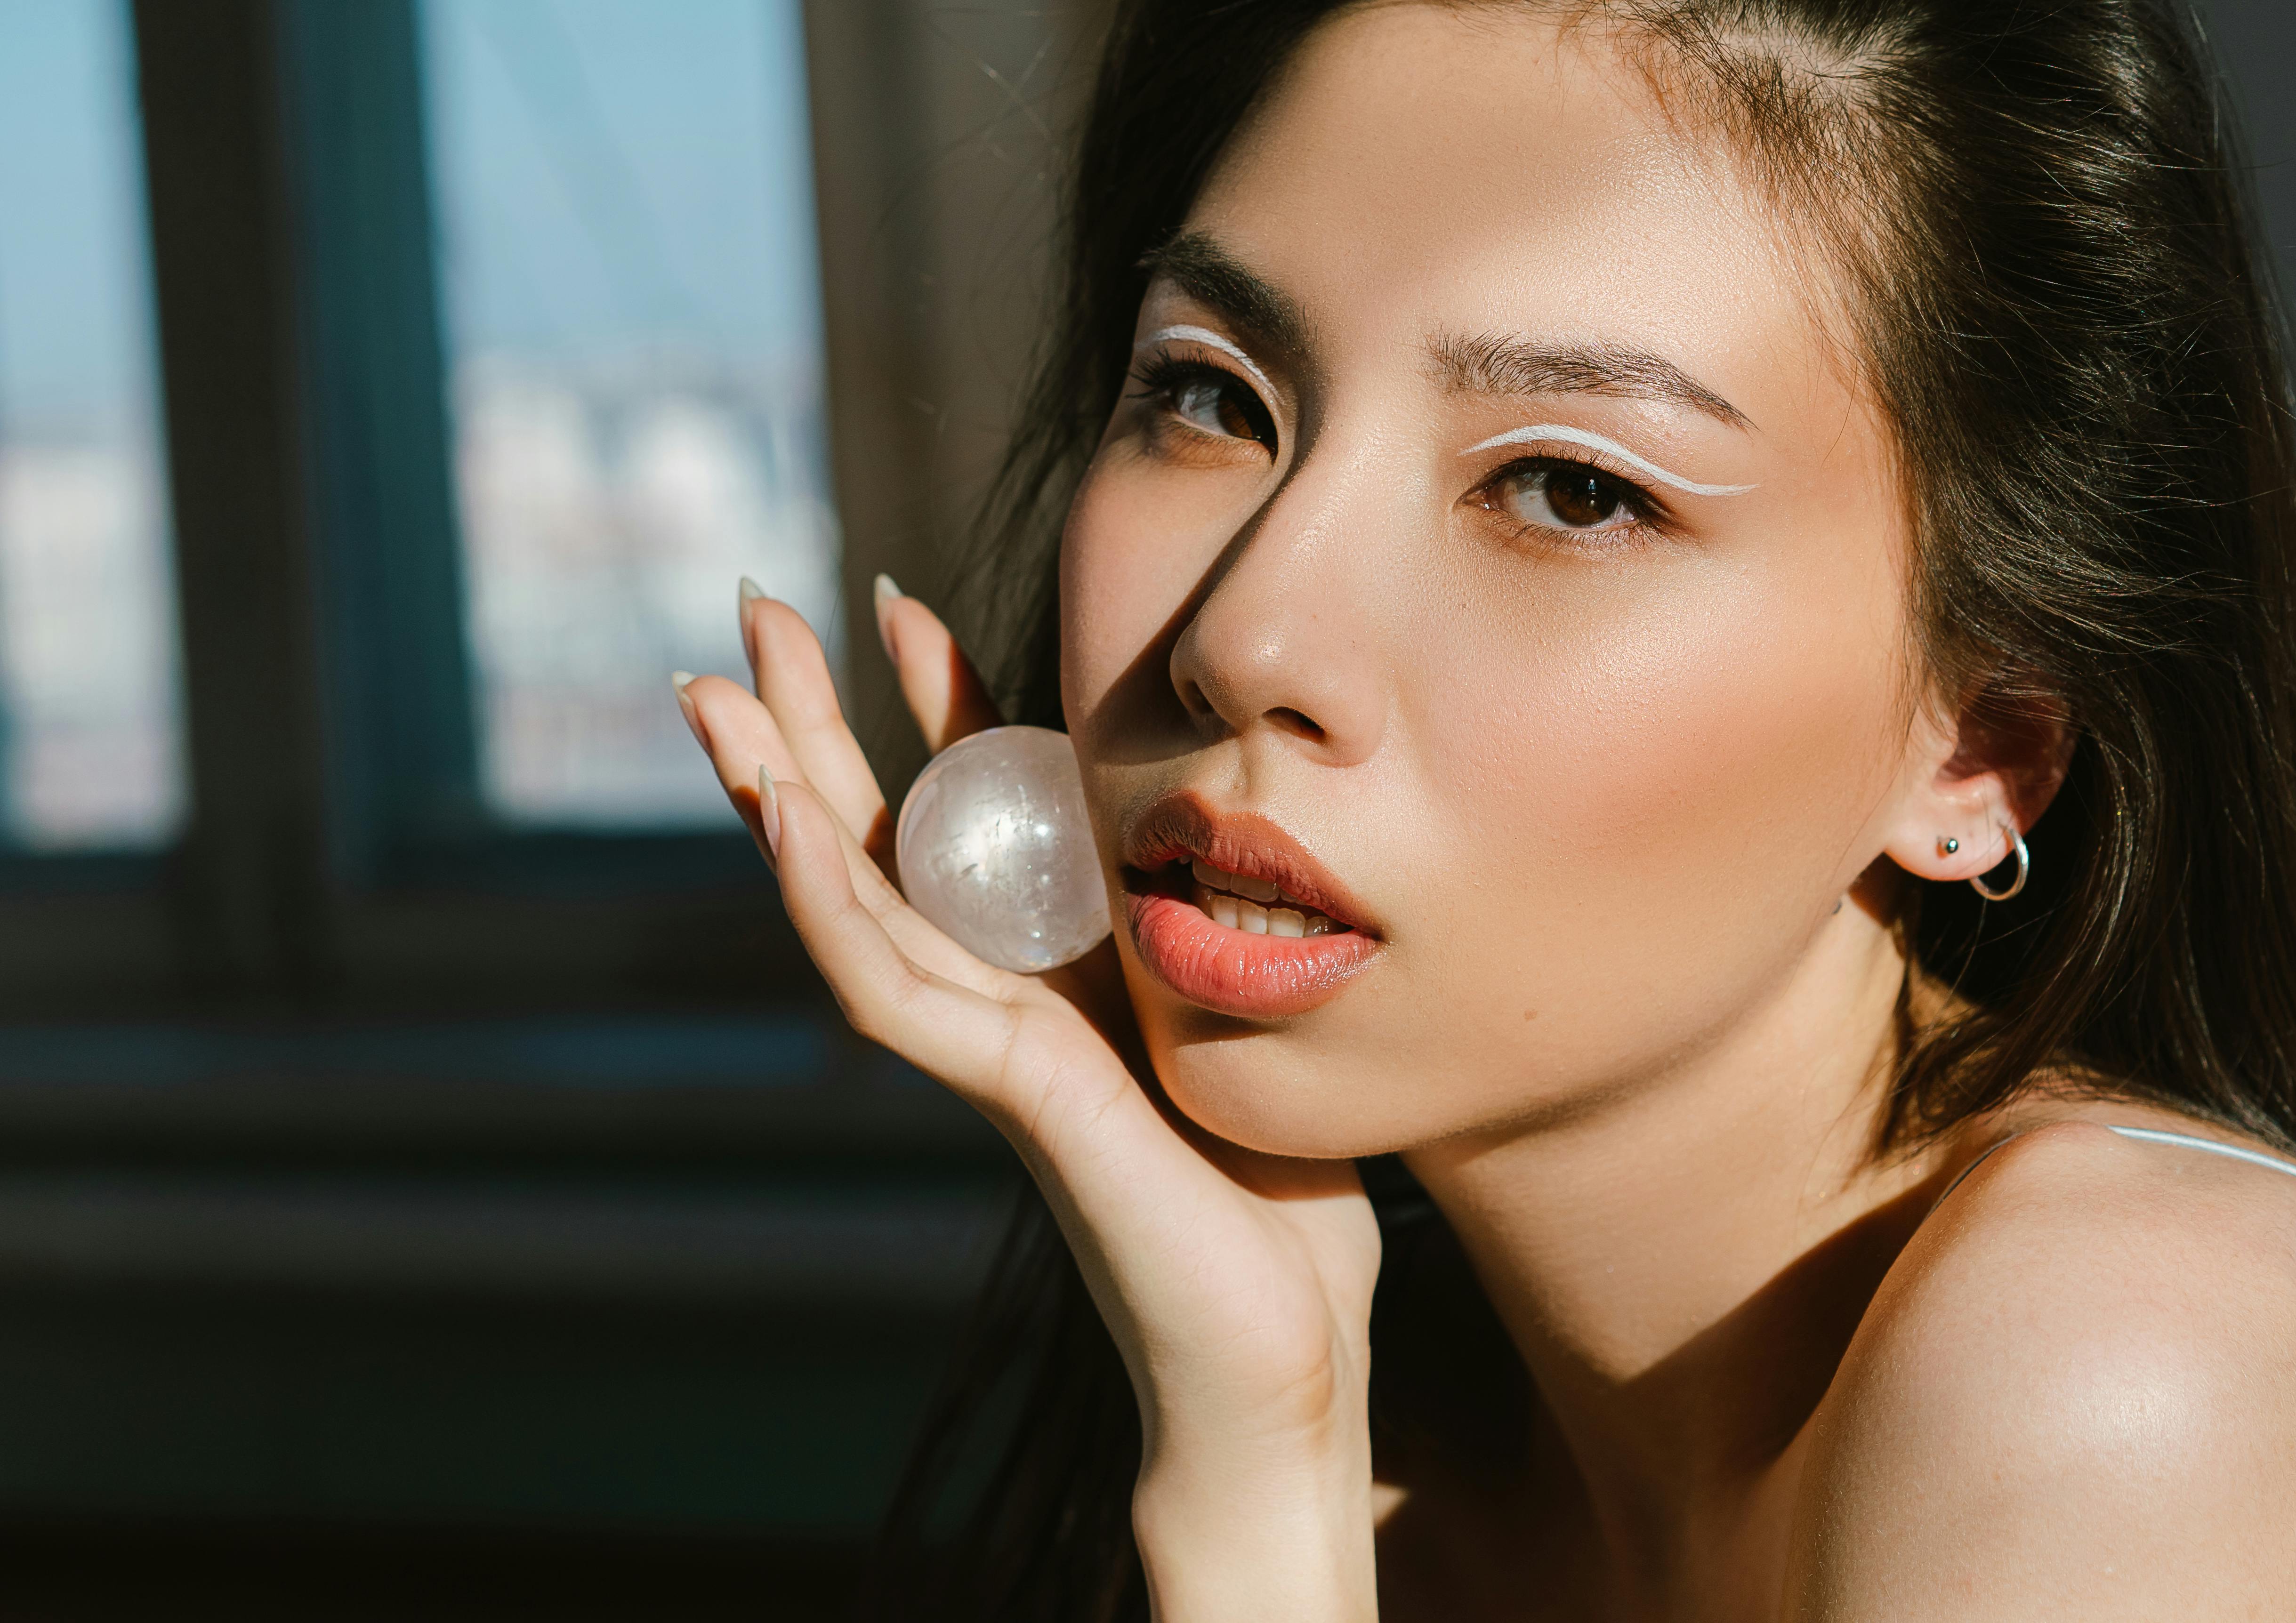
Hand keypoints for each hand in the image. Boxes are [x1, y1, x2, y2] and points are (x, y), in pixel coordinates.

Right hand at [677, 578, 1382, 1620]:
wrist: (1279, 1359)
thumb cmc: (1274, 1200)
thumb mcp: (1240, 1015)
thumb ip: (1197, 934)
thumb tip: (1226, 836)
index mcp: (1061, 970)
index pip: (974, 812)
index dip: (934, 706)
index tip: (900, 601)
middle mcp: (1007, 999)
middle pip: (879, 836)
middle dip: (811, 724)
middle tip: (747, 610)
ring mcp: (994, 1050)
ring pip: (853, 900)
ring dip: (778, 793)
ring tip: (714, 694)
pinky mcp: (1011, 1099)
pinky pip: (896, 992)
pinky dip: (832, 908)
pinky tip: (785, 827)